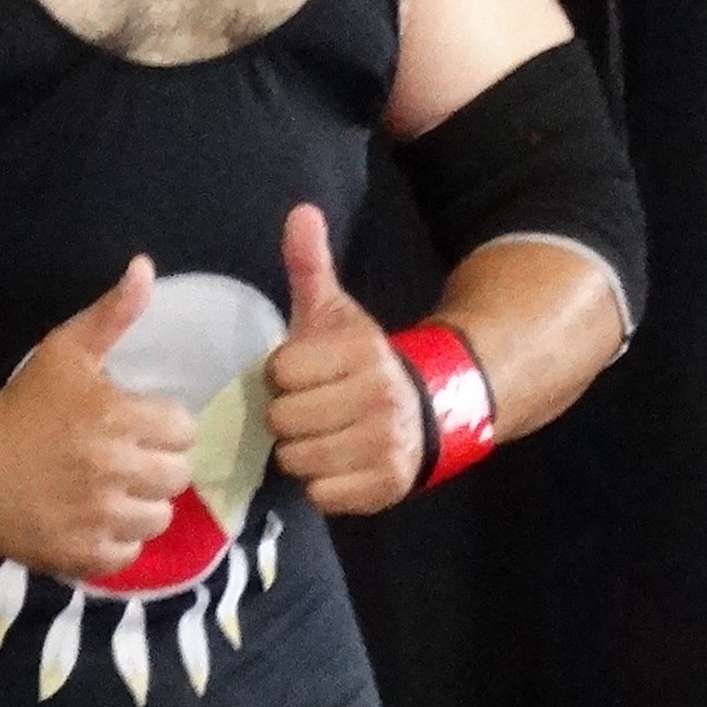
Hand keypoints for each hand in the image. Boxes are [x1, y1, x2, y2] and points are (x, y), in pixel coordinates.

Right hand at [0, 256, 195, 577]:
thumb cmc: (24, 406)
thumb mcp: (64, 351)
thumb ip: (111, 314)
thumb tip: (145, 267)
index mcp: (116, 417)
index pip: (182, 429)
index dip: (162, 426)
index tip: (136, 425)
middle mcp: (114, 469)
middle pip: (178, 475)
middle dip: (156, 465)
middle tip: (125, 459)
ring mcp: (99, 516)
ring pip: (159, 516)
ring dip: (141, 505)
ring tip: (112, 491)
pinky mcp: (84, 553)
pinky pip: (130, 552)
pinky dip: (117, 540)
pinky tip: (94, 520)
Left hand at [266, 205, 426, 513]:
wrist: (426, 411)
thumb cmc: (360, 363)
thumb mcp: (336, 313)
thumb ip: (311, 266)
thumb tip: (300, 212)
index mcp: (361, 352)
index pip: (279, 372)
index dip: (283, 375)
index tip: (304, 375)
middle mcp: (378, 398)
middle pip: (283, 420)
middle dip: (289, 416)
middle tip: (311, 409)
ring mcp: (385, 444)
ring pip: (297, 459)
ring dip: (301, 452)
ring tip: (323, 435)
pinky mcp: (385, 485)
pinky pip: (319, 494)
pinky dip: (321, 484)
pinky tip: (337, 463)